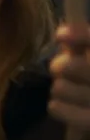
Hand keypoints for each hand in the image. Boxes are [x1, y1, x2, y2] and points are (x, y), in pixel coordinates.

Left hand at [51, 23, 89, 139]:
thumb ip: (83, 50)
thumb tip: (65, 31)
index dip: (81, 36)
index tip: (60, 34)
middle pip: (74, 65)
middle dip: (60, 66)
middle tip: (60, 70)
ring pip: (61, 87)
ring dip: (59, 89)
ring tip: (69, 93)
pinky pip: (58, 108)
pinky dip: (56, 107)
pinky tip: (62, 107)